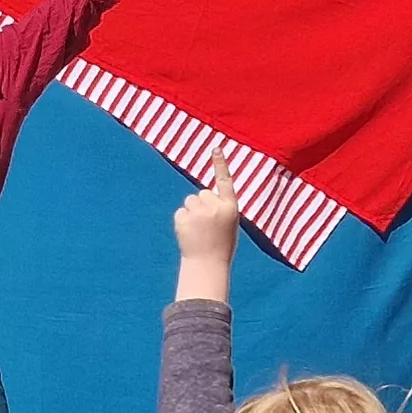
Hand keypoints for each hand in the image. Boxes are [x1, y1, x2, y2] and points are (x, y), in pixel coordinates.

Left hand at [173, 153, 240, 304]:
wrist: (207, 265)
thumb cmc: (220, 245)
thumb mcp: (228, 224)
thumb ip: (219, 208)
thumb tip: (202, 196)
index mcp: (230, 208)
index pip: (225, 181)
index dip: (220, 163)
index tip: (215, 147)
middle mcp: (215, 207)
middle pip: (202, 193)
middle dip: (201, 205)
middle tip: (206, 225)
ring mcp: (198, 212)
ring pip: (189, 201)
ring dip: (191, 213)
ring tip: (198, 230)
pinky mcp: (184, 218)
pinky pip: (180, 213)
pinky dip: (182, 221)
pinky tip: (189, 234)